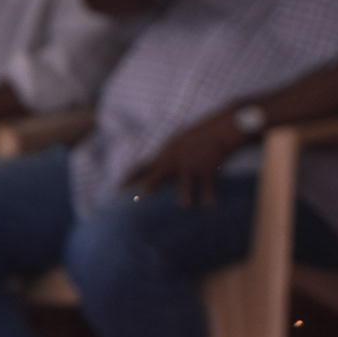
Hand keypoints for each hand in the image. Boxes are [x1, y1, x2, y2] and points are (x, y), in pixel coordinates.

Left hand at [128, 107, 253, 205]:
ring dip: (185, 194)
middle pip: (158, 175)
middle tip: (138, 199)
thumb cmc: (198, 138)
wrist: (219, 130)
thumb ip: (164, 160)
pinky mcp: (207, 170)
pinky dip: (209, 196)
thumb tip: (150, 176)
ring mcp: (191, 165)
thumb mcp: (176, 145)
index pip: (143, 166)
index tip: (118, 189)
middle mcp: (175, 160)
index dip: (130, 177)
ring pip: (185, 182)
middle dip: (148, 186)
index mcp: (166, 154)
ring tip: (184, 206)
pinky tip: (210, 207)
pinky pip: (207, 185)